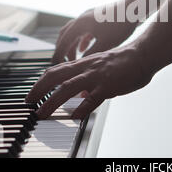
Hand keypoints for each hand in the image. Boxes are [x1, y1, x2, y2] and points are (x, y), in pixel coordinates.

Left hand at [25, 44, 152, 118]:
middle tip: (29, 103)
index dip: (41, 82)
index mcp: (84, 63)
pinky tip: (75, 117)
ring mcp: (97, 76)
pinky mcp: (109, 85)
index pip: (56, 70)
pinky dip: (82, 108)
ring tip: (42, 113)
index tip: (32, 94)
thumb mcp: (102, 67)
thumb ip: (90, 79)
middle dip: (39, 90)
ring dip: (52, 101)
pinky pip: (93, 98)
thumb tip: (81, 95)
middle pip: (56, 76)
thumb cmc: (125, 61)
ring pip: (68, 87)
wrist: (143, 54)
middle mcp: (87, 67)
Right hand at [52, 2, 137, 63]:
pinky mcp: (97, 17)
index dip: (58, 54)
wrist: (133, 8)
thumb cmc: (120, 25)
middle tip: (62, 62)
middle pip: (65, 35)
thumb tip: (79, 66)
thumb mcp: (106, 44)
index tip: (55, 65)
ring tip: (73, 57)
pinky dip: (81, 39)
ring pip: (74, 32)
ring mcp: (89, 16)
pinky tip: (85, 48)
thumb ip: (91, 55)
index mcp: (80, 24)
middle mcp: (82, 18)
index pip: (64, 41)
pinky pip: (84, 29)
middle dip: (62, 49)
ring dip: (72, 44)